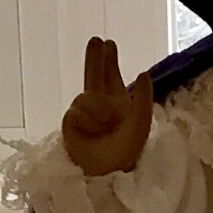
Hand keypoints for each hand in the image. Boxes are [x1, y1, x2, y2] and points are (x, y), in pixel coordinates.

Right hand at [63, 39, 151, 176]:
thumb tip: (142, 72)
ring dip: (98, 108)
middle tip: (96, 39)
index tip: (108, 42)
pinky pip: (77, 111)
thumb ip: (142, 98)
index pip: (112, 77)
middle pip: (94, 75)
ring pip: (87, 96)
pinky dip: (87, 120)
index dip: (110, 60)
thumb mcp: (140, 123)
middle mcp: (99, 104)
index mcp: (118, 103)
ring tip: (105, 123)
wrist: (105, 172)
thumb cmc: (125, 151)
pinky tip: (92, 130)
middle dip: (95, 58)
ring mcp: (83, 113)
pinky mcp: (70, 122)